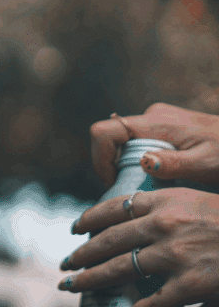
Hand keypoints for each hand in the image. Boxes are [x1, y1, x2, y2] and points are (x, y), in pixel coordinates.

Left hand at [62, 187, 218, 306]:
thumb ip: (167, 205)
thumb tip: (136, 214)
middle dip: (81, 254)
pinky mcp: (189, 286)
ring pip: (118, 270)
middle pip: (108, 241)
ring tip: (72, 287)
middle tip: (64, 264)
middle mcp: (164, 225)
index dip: (90, 219)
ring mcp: (175, 256)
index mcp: (167, 199)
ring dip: (90, 281)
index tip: (75, 228)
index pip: (115, 207)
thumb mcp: (199, 198)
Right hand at [90, 103, 218, 186]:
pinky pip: (139, 144)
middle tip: (134, 190)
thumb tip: (142, 162)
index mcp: (157, 122)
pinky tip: (163, 178)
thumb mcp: (206, 165)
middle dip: (114, 167)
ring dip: (128, 166)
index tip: (113, 183)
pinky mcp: (165, 128)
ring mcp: (158, 120)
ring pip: (125, 144)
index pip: (105, 131)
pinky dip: (141, 163)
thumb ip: (174, 164)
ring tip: (153, 186)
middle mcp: (153, 116)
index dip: (99, 158)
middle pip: (112, 140)